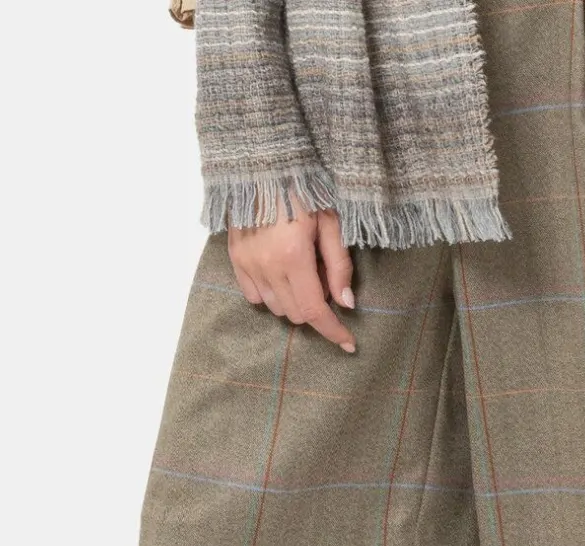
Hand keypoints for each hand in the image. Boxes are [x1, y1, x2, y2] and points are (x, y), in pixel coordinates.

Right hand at [228, 202, 356, 353]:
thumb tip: (346, 303)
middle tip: (321, 277)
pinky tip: (280, 274)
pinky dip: (271, 295)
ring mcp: (248, 263)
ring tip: (301, 270)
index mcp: (293, 255)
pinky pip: (254, 297)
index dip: (333, 331)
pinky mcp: (235, 259)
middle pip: (297, 314)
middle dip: (315, 307)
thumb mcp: (331, 221)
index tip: (348, 343)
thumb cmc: (303, 187)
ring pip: (276, 308)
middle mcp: (267, 265)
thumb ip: (339, 265)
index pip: (314, 310)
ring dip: (294, 301)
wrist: (263, 163)